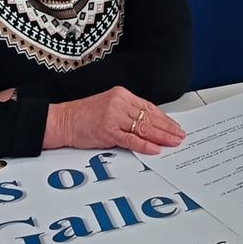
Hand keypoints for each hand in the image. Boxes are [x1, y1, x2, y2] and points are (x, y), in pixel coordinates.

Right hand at [42, 88, 186, 154]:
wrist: (63, 120)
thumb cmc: (83, 115)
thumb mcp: (109, 105)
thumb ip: (127, 111)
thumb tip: (148, 123)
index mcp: (121, 94)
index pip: (149, 107)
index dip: (164, 118)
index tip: (174, 125)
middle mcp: (119, 103)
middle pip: (149, 117)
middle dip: (167, 128)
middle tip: (179, 135)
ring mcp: (113, 117)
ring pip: (143, 128)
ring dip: (161, 137)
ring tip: (172, 142)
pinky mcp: (108, 131)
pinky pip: (131, 139)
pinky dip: (144, 145)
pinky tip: (155, 148)